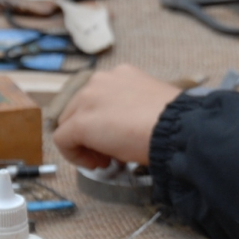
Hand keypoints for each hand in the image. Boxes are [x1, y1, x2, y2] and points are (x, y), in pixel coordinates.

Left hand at [52, 64, 182, 168]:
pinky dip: (75, 155)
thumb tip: (124, 129)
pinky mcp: (80, 122)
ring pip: (68, 123)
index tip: (117, 137)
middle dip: (91, 132)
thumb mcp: (152, 103)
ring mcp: (87, 99)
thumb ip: (132, 108)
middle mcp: (101, 80)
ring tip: (104, 159)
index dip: (104, 120)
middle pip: (79, 109)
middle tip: (109, 152)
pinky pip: (62, 140)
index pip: (98, 97)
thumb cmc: (173, 119)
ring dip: (83, 143)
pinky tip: (96, 164)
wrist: (175, 127)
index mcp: (121, 74)